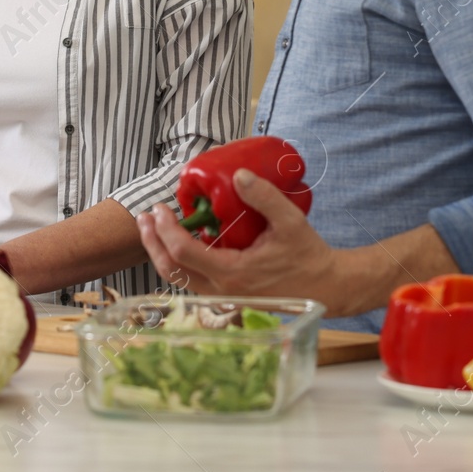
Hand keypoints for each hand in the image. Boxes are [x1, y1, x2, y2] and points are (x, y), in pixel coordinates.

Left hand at [138, 169, 346, 308]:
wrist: (327, 287)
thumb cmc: (309, 255)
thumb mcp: (290, 221)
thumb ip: (264, 197)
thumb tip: (238, 174)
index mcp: (232, 273)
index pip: (183, 252)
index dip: (165, 229)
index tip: (159, 208)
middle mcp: (222, 290)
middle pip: (171, 270)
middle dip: (152, 242)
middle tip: (145, 216)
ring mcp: (223, 297)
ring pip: (179, 279)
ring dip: (161, 252)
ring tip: (153, 227)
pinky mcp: (228, 296)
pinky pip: (192, 281)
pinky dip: (178, 261)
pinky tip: (180, 241)